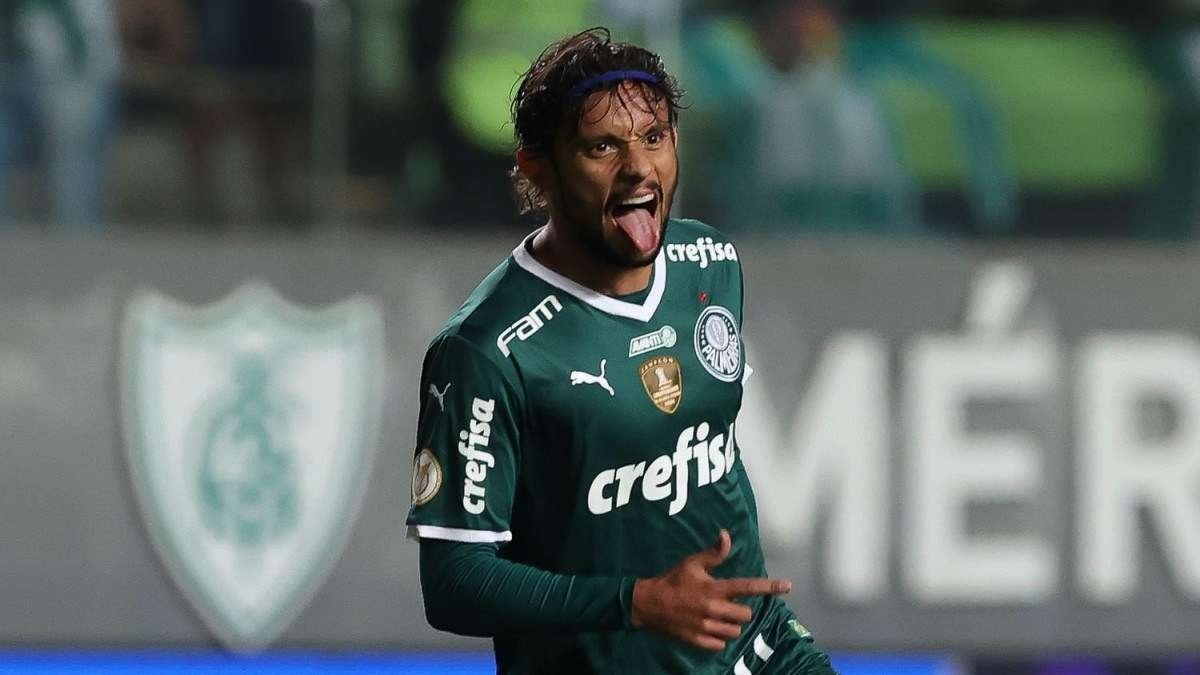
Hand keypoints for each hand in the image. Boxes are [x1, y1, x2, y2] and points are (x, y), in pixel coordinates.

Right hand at [630, 529, 791, 650]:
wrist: (647, 604)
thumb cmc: (672, 581)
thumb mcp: (691, 563)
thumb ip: (713, 553)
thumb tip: (726, 535)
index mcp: (714, 588)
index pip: (747, 587)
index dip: (769, 587)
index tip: (787, 586)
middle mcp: (713, 609)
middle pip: (745, 614)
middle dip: (740, 609)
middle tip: (727, 603)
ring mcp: (706, 627)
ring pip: (735, 631)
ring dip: (731, 624)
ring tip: (718, 616)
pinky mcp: (698, 641)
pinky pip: (721, 644)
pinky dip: (719, 638)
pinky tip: (709, 628)